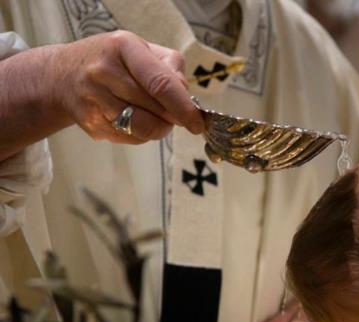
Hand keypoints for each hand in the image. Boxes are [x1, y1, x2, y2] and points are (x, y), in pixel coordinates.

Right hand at [51, 30, 204, 143]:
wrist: (62, 76)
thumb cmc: (114, 61)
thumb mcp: (141, 50)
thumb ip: (170, 68)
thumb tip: (186, 97)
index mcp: (122, 47)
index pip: (160, 83)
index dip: (183, 107)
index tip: (197, 123)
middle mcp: (103, 72)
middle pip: (154, 110)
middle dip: (173, 118)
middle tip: (178, 116)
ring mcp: (94, 100)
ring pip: (142, 129)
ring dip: (158, 128)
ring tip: (156, 116)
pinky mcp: (90, 124)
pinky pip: (129, 138)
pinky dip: (141, 134)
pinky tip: (134, 119)